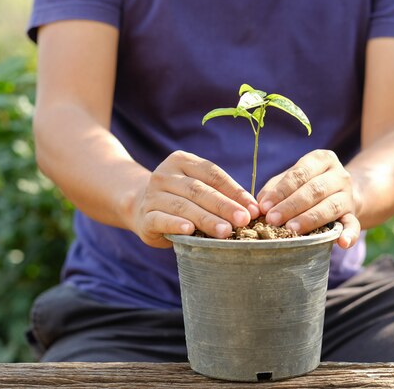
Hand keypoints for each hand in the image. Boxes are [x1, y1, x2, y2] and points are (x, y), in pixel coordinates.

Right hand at [132, 150, 259, 247]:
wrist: (140, 207)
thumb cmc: (182, 199)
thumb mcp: (200, 189)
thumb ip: (222, 195)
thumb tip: (253, 210)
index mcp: (182, 161)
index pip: (213, 174)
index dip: (235, 192)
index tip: (253, 209)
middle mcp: (165, 174)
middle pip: (199, 190)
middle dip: (224, 206)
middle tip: (244, 220)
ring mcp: (152, 195)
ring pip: (183, 206)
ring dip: (206, 219)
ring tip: (225, 231)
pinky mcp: (145, 216)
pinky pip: (161, 219)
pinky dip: (176, 225)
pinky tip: (189, 230)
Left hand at [257, 149, 360, 248]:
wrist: (340, 194)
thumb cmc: (306, 186)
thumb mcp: (291, 180)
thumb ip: (275, 189)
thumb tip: (259, 205)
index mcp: (322, 159)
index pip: (300, 174)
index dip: (281, 191)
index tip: (264, 206)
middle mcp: (339, 175)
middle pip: (315, 190)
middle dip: (291, 206)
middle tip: (273, 220)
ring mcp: (349, 196)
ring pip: (330, 207)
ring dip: (310, 219)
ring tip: (291, 229)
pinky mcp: (354, 216)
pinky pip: (354, 226)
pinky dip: (350, 235)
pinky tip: (342, 243)